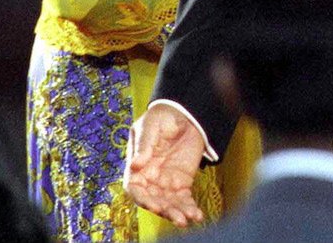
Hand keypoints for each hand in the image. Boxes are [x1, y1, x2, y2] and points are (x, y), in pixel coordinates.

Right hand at [123, 103, 206, 227]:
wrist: (183, 113)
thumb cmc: (160, 117)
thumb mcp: (150, 126)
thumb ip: (143, 145)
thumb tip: (135, 164)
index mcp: (136, 168)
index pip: (135, 189)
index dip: (143, 200)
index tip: (155, 206)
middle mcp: (149, 180)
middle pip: (154, 201)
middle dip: (165, 211)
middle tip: (178, 218)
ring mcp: (165, 183)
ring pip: (169, 204)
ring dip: (179, 213)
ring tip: (190, 219)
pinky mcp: (181, 182)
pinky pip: (184, 199)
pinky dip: (190, 208)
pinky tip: (197, 216)